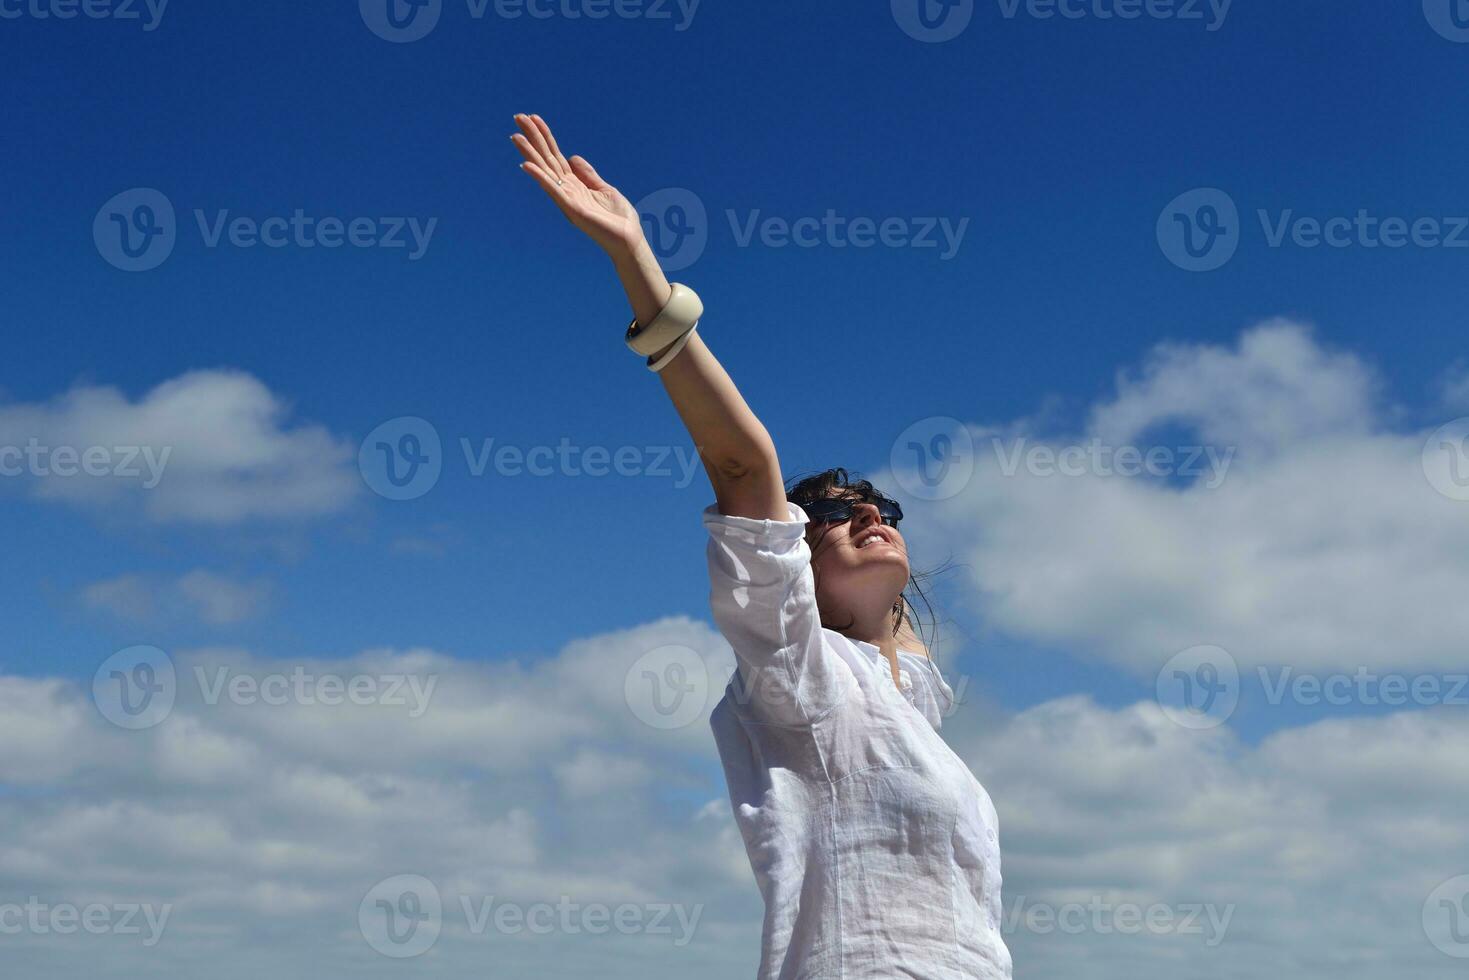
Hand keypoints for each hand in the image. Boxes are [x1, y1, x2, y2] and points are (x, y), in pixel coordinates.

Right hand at [510, 113, 644, 256]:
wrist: (628, 240)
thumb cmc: (618, 219)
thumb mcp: (604, 189)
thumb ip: (588, 174)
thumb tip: (573, 157)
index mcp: (574, 184)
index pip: (555, 156)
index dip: (545, 136)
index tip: (533, 118)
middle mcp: (567, 190)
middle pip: (546, 159)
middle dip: (533, 138)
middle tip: (518, 117)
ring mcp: (568, 200)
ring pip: (545, 171)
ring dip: (529, 154)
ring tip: (515, 137)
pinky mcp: (573, 210)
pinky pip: (553, 190)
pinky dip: (540, 177)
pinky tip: (526, 165)